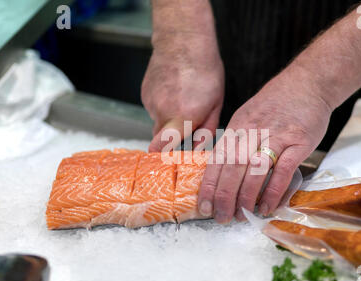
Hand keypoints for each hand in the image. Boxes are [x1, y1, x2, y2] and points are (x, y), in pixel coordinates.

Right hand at [141, 34, 223, 151]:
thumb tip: (197, 149)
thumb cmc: (205, 71)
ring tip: (182, 99)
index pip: (162, 148)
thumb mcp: (216, 103)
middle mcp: (164, 112)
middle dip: (172, 137)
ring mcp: (151, 102)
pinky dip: (162, 105)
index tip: (169, 159)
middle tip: (185, 123)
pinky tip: (173, 91)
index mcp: (184, 117)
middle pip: (161, 138)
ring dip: (169, 117)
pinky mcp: (144, 94)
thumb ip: (206, 130)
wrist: (183, 41)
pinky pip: (153, 108)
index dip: (163, 157)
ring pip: (158, 121)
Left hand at [197, 69, 332, 222]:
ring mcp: (277, 136)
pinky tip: (268, 206)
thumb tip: (222, 170)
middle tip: (222, 218)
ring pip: (255, 170)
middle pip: (232, 167)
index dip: (209, 185)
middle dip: (224, 196)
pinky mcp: (299, 142)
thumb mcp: (247, 116)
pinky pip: (283, 170)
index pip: (217, 159)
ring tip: (242, 215)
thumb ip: (236, 141)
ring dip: (246, 197)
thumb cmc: (276, 104)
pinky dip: (274, 191)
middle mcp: (253, 131)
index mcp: (237, 126)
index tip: (204, 206)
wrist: (307, 83)